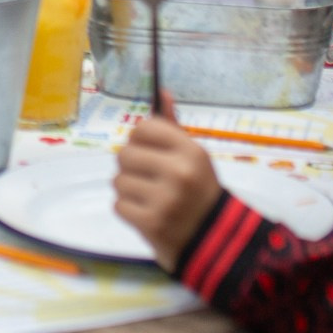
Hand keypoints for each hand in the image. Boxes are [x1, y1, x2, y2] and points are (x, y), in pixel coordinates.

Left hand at [112, 98, 220, 267]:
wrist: (215, 241)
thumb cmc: (200, 192)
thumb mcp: (194, 158)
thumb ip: (173, 128)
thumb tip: (161, 91)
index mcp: (191, 152)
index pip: (143, 128)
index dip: (139, 140)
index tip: (148, 151)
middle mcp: (179, 173)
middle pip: (124, 154)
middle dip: (130, 167)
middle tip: (147, 178)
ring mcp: (165, 200)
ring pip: (118, 181)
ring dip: (128, 190)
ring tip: (149, 197)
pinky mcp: (151, 224)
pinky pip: (119, 205)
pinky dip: (128, 210)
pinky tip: (146, 213)